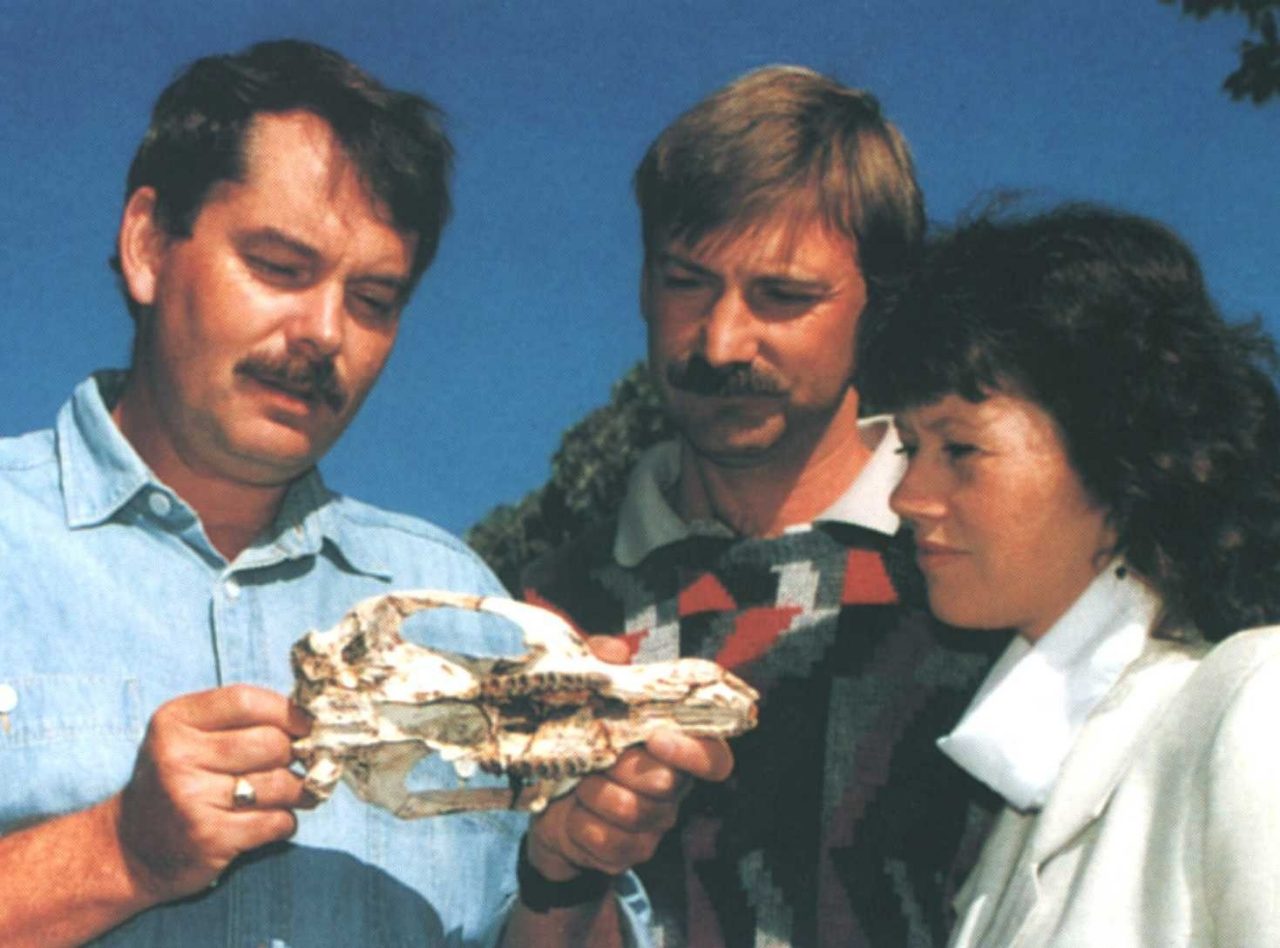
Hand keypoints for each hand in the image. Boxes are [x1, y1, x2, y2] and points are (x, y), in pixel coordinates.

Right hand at [115, 685, 312, 899]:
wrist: (130, 850)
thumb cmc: (178, 782)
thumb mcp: (189, 737)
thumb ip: (240, 720)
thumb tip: (311, 718)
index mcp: (175, 721)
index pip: (246, 701)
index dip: (287, 712)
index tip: (307, 725)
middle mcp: (178, 757)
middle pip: (272, 743)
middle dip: (295, 755)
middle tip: (298, 764)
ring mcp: (192, 799)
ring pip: (280, 784)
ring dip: (297, 791)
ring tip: (292, 794)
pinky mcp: (210, 838)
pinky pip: (276, 821)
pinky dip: (285, 821)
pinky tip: (270, 820)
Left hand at [526, 636, 734, 879]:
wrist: (546, 804)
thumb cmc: (578, 741)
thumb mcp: (582, 698)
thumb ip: (600, 666)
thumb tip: (617, 651)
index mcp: (673, 750)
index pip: (716, 757)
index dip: (695, 751)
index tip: (656, 738)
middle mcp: (671, 789)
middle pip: (668, 784)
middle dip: (625, 768)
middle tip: (598, 757)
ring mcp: (651, 826)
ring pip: (635, 813)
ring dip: (597, 794)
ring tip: (579, 783)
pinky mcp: (626, 854)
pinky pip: (609, 843)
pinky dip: (581, 825)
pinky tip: (572, 813)